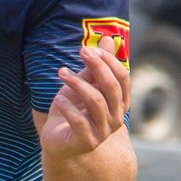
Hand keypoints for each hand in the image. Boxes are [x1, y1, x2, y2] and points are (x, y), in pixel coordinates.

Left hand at [40, 36, 130, 159]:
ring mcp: (102, 132)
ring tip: (61, 72)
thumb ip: (96, 66)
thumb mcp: (83, 84)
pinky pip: (79, 121)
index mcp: (119, 103)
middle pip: (112, 88)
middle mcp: (115, 118)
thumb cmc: (72, 109)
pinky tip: (60, 98)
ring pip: (96, 102)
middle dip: (97, 67)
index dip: (109, 61)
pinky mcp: (86, 142)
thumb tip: (107, 37)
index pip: (123, 79)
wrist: (57, 139)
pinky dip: (68, 107)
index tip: (90, 49)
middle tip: (81, 52)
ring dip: (78, 83)